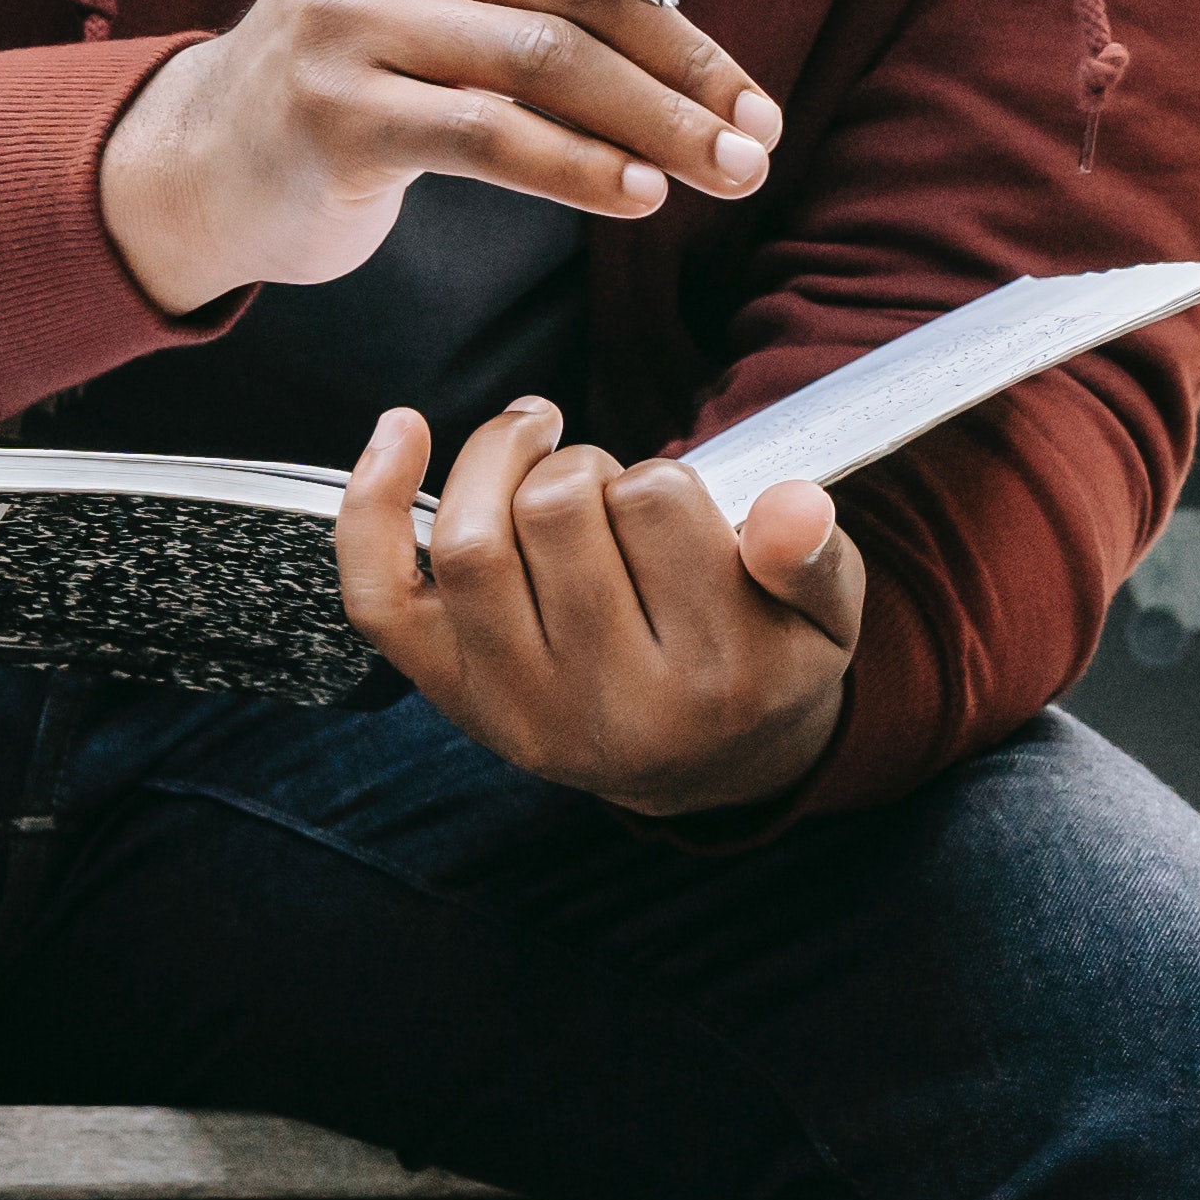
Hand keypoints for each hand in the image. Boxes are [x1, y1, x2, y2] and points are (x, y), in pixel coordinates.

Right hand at [99, 0, 778, 312]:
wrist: (225, 147)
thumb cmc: (381, 38)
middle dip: (686, 60)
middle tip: (762, 124)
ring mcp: (344, 16)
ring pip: (546, 63)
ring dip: (658, 126)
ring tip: (733, 170)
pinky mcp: (335, 113)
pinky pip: (493, 136)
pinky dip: (581, 168)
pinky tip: (643, 195)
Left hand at [336, 396, 861, 813]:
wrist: (704, 768)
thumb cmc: (762, 659)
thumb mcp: (826, 616)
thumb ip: (816, 556)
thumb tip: (793, 504)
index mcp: (717, 681)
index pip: (658, 501)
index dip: (662, 474)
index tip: (677, 509)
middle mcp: (609, 710)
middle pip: (557, 507)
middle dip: (582, 466)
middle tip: (611, 493)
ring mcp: (517, 711)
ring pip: (472, 542)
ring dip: (501, 461)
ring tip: (538, 452)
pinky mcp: (451, 697)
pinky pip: (379, 595)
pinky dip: (373, 504)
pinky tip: (401, 431)